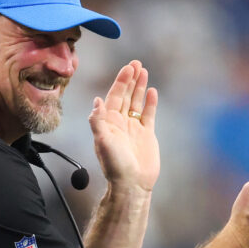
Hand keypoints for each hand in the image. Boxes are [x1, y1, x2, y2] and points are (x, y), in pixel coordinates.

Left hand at [89, 61, 159, 191]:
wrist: (132, 184)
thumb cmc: (115, 166)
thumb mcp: (103, 142)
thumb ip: (98, 122)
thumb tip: (96, 101)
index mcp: (108, 123)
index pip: (114, 96)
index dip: (120, 82)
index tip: (128, 68)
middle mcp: (120, 123)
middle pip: (125, 95)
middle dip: (130, 79)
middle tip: (136, 63)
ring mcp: (133, 128)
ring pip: (136, 102)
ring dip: (139, 86)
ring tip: (144, 70)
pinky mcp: (146, 135)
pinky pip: (148, 114)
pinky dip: (150, 103)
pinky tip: (152, 91)